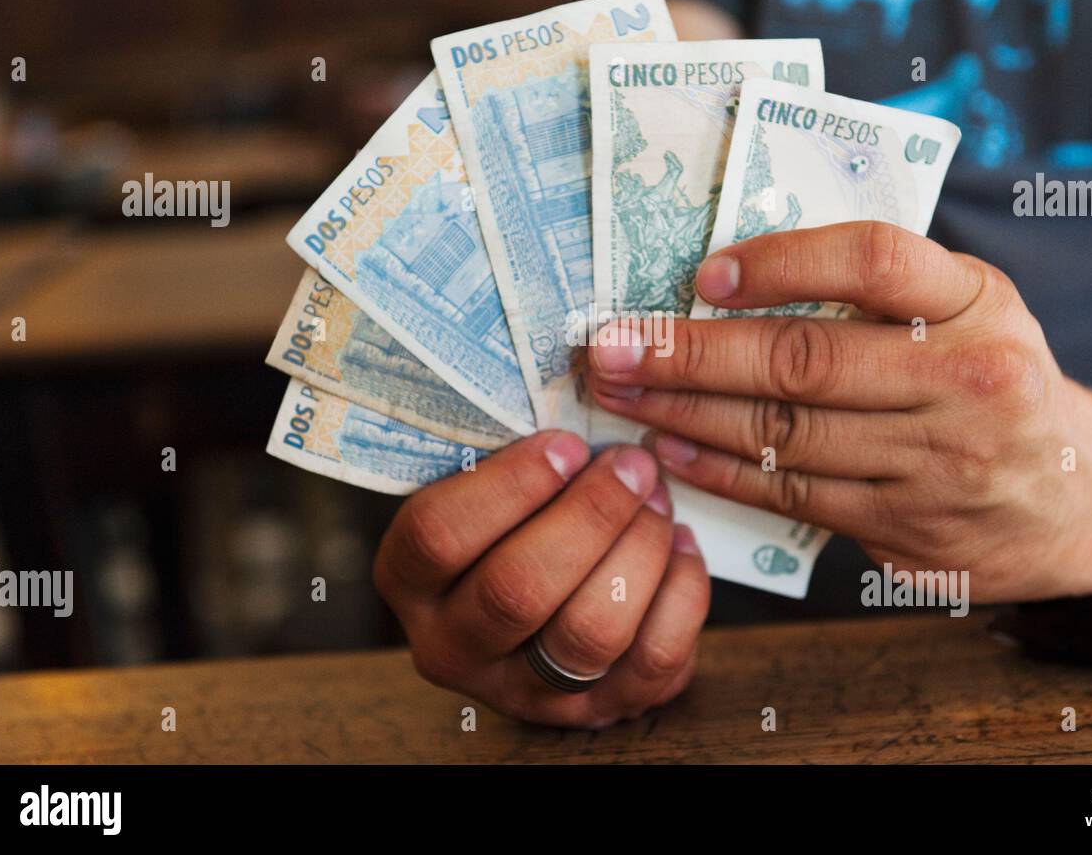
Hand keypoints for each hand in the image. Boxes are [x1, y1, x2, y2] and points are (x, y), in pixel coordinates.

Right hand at [373, 432, 709, 727]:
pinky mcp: (596, 712)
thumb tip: (594, 379)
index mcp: (408, 578)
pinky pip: (651, 663)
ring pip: (588, 632)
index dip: (508, 485)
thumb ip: (514, 457)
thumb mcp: (488, 489)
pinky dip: (680, 596)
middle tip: (633, 463)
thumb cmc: (515, 519)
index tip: (567, 443)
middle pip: (517, 589)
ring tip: (658, 500)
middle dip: (590, 516)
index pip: (437, 536)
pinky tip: (682, 546)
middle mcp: (453, 645)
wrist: (546, 611)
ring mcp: (524, 690)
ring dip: (638, 553)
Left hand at [587, 221, 1091, 602]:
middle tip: (609, 345)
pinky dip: (722, 471)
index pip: (873, 260)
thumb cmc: (995, 373)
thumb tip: (729, 276)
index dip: (780, 262)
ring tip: (619, 394)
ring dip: (686, 413)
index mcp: (979, 301)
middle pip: (806, 360)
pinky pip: (796, 495)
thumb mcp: (970, 305)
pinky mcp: (911, 528)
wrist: (1082, 491)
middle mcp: (967, 380)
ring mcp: (940, 464)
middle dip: (690, 353)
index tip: (703, 271)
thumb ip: (881, 287)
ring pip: (787, 435)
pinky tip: (668, 449)